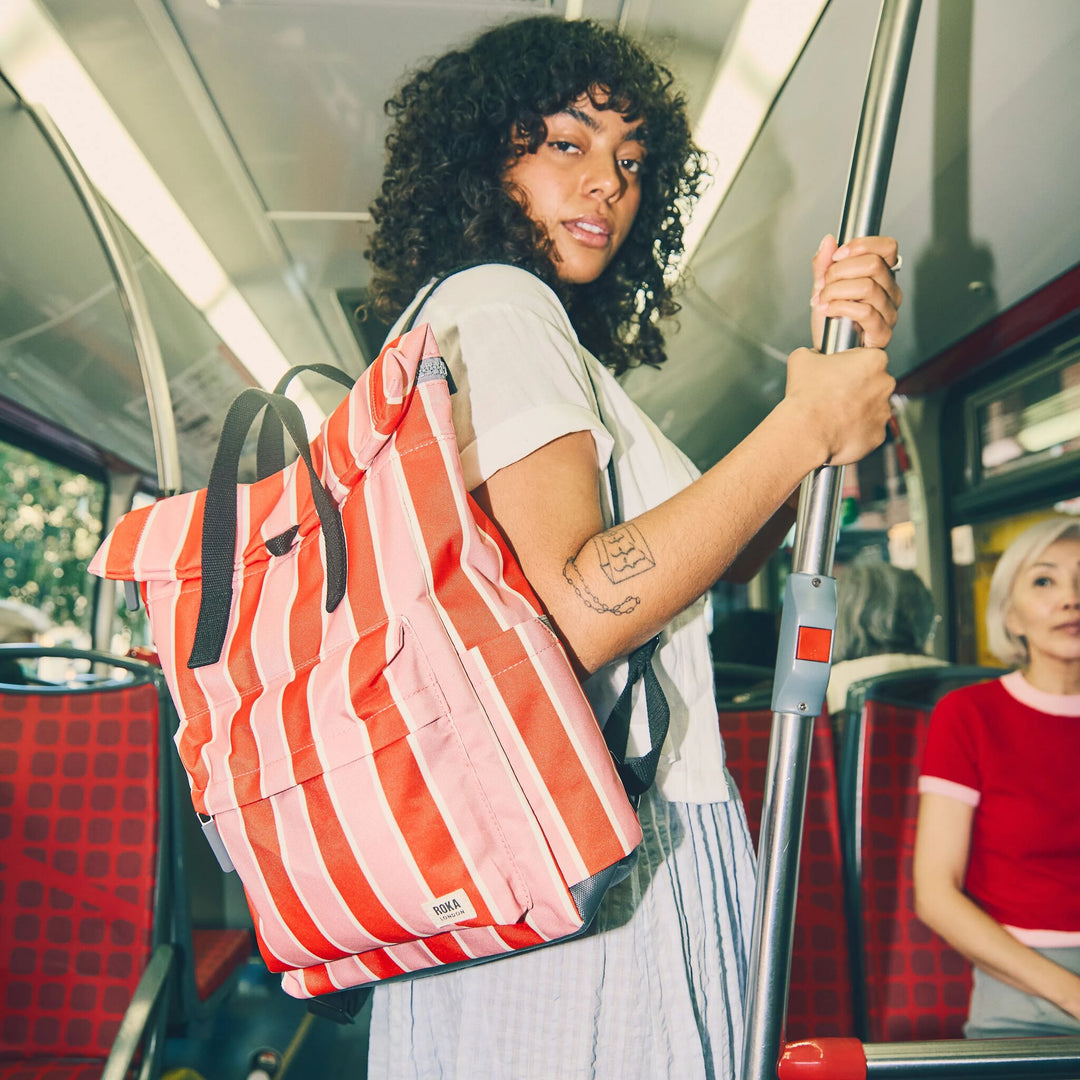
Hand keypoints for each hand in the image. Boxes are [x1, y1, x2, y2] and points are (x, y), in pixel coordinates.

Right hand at [782, 345, 894, 466]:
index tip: (839, 371)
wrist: (805, 433)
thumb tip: (815, 355)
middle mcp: (885, 385)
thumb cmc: (806, 396)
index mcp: (873, 360)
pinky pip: (869, 429)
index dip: (851, 364)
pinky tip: (838, 428)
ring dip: (858, 409)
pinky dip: (856, 429)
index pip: (868, 356)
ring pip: (872, 407)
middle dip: (858, 386)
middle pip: (874, 382)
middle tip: (834, 393)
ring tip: (834, 413)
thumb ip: (815, 352)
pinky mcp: (878, 435)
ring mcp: (883, 412)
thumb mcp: (802, 359)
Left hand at [811, 234, 901, 349]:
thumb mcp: (822, 287)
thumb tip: (829, 241)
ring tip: (822, 299)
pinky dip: (841, 307)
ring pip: (867, 287)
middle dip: (840, 271)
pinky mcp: (882, 332)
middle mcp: (890, 291)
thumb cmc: (830, 321)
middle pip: (873, 264)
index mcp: (881, 275)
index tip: (838, 255)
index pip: (887, 247)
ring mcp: (889, 312)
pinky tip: (828, 310)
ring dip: (836, 291)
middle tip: (824, 283)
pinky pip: (866, 312)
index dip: (861, 245)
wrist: (827, 351)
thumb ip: (824, 264)